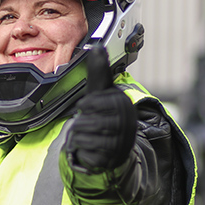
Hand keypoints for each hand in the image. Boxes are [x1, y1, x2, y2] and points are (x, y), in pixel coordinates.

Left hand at [66, 47, 136, 172]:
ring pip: (81, 133)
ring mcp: (117, 142)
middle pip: (83, 118)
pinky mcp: (109, 158)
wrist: (115, 152)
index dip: (85, 107)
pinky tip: (92, 149)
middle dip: (82, 122)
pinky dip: (81, 149)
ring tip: (93, 136)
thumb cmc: (106, 118)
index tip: (94, 110)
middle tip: (93, 126)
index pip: (88, 103)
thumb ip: (99, 72)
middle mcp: (123, 123)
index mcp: (122, 104)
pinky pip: (82, 148)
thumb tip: (98, 46)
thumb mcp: (102, 93)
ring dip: (80, 136)